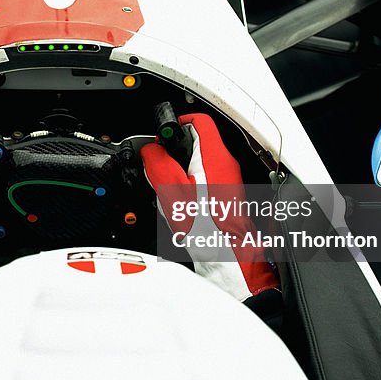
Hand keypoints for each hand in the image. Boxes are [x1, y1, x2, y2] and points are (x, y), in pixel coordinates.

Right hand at [141, 113, 277, 300]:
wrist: (229, 257)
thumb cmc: (206, 230)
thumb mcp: (170, 191)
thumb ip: (157, 163)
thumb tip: (150, 151)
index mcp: (214, 157)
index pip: (198, 122)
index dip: (177, 125)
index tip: (163, 138)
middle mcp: (226, 165)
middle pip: (197, 143)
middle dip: (174, 153)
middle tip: (161, 169)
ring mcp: (229, 181)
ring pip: (199, 163)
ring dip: (180, 172)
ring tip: (170, 192)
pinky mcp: (228, 196)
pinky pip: (205, 180)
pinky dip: (190, 186)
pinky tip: (182, 205)